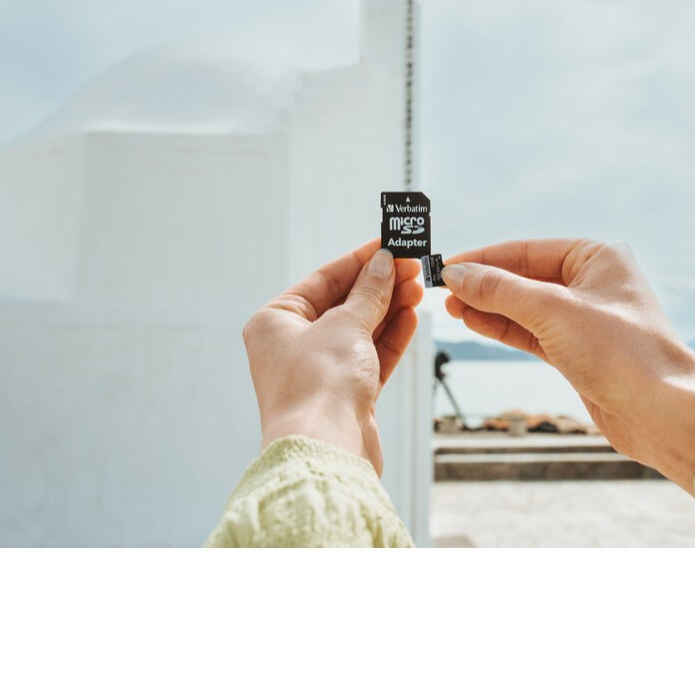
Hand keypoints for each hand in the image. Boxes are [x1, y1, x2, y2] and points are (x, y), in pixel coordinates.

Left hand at [242, 240, 424, 474]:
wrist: (324, 451)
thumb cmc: (318, 386)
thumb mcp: (346, 325)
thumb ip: (369, 292)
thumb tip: (384, 264)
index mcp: (276, 322)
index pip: (324, 279)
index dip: (360, 260)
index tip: (390, 244)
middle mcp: (293, 345)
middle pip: (344, 304)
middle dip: (380, 285)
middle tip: (413, 267)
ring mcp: (320, 371)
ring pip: (360, 330)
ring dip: (390, 308)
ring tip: (418, 287)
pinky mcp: (345, 395)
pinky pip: (371, 357)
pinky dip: (391, 337)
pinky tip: (411, 316)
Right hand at [441, 239, 694, 492]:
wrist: (662, 413)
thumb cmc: (623, 352)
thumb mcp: (552, 311)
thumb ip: (500, 290)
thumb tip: (457, 275)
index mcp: (597, 256)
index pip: (527, 250)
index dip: (484, 259)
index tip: (447, 266)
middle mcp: (593, 282)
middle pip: (524, 276)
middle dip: (484, 284)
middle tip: (443, 290)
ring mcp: (586, 318)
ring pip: (525, 306)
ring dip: (489, 307)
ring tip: (452, 308)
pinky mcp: (579, 351)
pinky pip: (532, 332)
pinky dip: (504, 328)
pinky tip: (476, 323)